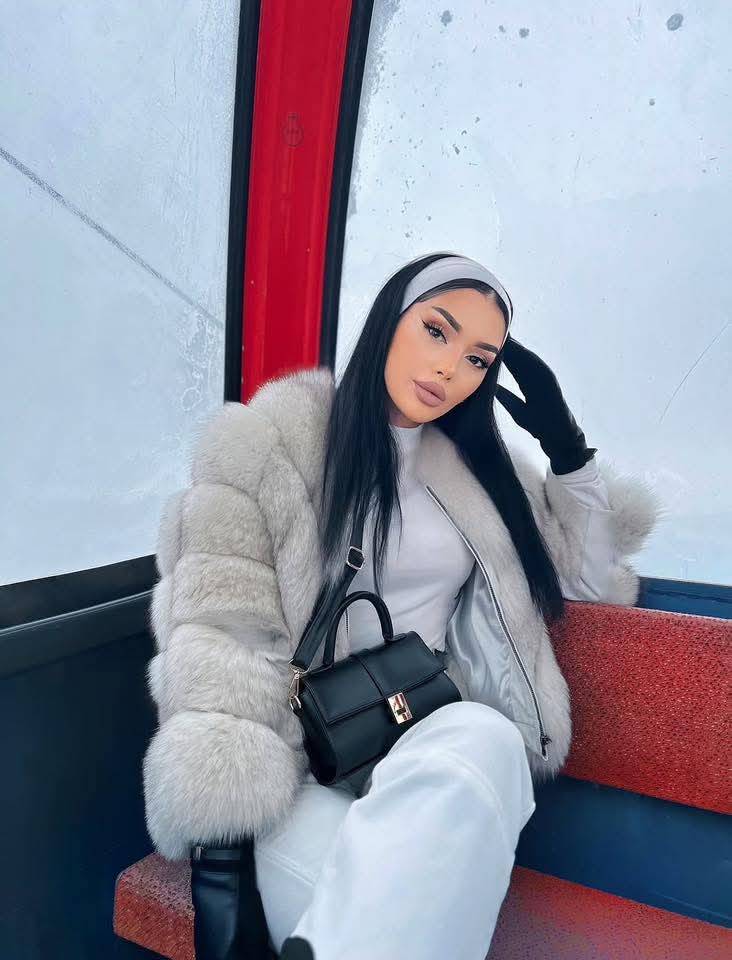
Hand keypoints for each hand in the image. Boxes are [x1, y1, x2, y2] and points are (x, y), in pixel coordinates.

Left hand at [496, 335, 596, 474]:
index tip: (492, 343)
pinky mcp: (554, 388)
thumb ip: (506, 397)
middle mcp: (539, 381)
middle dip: (511, 347)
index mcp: (530, 385)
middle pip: (523, 361)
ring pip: (532, 363)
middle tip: (499, 332)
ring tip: (508, 338)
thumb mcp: (517, 409)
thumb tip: (492, 387)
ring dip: (521, 351)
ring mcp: (547, 383)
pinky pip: (543, 372)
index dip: (505, 354)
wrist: (557, 440)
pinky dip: (533, 363)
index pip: (515, 366)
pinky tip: (523, 354)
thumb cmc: (539, 426)